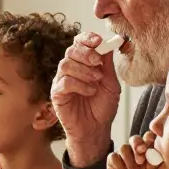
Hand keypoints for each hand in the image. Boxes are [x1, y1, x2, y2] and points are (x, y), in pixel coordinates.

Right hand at [51, 32, 121, 165]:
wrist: (97, 129)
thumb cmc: (102, 107)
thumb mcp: (111, 83)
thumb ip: (107, 65)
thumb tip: (109, 44)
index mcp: (83, 63)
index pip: (79, 43)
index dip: (87, 39)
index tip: (98, 41)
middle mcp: (70, 70)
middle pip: (71, 51)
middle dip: (86, 53)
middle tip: (98, 63)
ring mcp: (61, 81)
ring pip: (66, 64)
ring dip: (84, 71)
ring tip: (96, 81)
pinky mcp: (57, 94)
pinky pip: (64, 82)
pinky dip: (79, 84)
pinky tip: (90, 91)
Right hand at [106, 133, 160, 168]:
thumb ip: (153, 162)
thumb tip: (153, 149)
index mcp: (148, 153)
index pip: (149, 139)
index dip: (149, 138)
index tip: (150, 143)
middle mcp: (136, 152)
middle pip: (135, 139)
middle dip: (137, 145)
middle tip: (141, 156)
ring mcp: (123, 156)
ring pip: (124, 147)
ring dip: (129, 159)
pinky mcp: (113, 162)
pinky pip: (113, 156)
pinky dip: (119, 164)